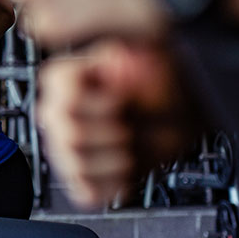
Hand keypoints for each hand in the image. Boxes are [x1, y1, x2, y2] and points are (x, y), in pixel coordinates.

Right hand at [36, 39, 182, 208]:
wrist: (180, 117)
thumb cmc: (166, 85)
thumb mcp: (145, 53)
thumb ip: (116, 48)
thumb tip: (100, 46)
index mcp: (68, 79)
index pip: (58, 89)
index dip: (96, 100)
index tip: (121, 100)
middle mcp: (58, 113)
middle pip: (66, 131)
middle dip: (109, 131)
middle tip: (129, 124)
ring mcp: (65, 147)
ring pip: (74, 162)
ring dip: (116, 156)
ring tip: (131, 144)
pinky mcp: (80, 178)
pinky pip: (84, 190)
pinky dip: (113, 182)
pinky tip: (126, 165)